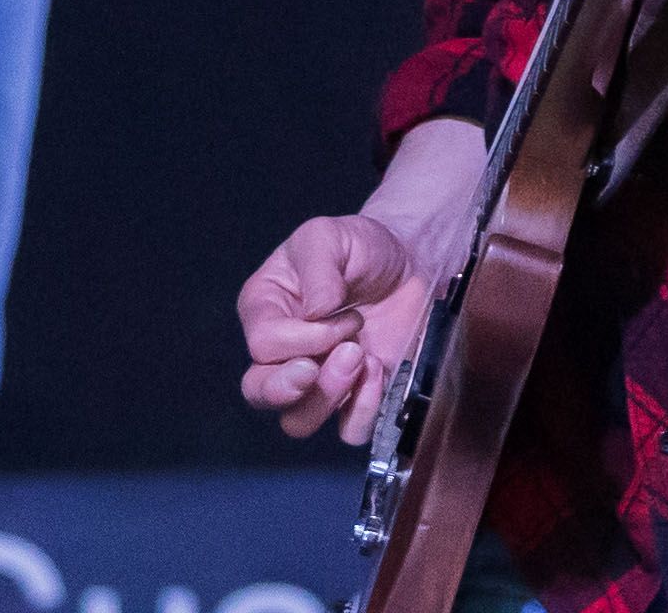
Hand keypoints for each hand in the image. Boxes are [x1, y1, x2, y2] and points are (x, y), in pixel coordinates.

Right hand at [237, 214, 435, 444]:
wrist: (408, 262)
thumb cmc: (359, 248)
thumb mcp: (330, 236)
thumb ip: (319, 266)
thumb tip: (316, 312)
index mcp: (264, 309)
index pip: (263, 345)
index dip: (303, 338)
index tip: (344, 315)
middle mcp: (283, 351)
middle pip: (260, 393)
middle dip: (290, 387)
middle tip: (328, 362)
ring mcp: (318, 379)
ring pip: (298, 421)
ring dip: (330, 396)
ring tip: (363, 357)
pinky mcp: (354, 398)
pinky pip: (348, 430)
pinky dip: (364, 409)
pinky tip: (380, 371)